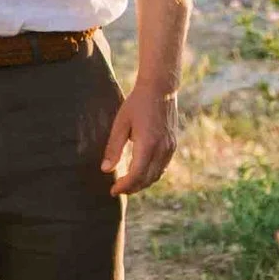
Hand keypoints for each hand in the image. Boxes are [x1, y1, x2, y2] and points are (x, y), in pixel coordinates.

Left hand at [102, 75, 179, 196]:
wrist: (160, 89)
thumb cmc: (137, 103)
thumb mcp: (121, 123)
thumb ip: (113, 148)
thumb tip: (106, 170)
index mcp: (148, 144)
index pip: (136, 175)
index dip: (124, 186)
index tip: (113, 190)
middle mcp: (162, 149)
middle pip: (147, 179)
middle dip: (132, 188)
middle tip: (118, 189)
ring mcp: (170, 148)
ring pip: (157, 175)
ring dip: (142, 183)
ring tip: (127, 184)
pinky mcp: (173, 145)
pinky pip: (162, 167)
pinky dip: (151, 174)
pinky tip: (141, 173)